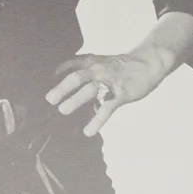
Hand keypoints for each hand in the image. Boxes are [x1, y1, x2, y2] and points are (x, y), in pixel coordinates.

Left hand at [46, 43, 175, 134]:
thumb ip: (85, 71)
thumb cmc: (122, 66)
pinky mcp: (120, 94)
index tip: (44, 80)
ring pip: (90, 90)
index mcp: (92, 62)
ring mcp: (109, 82)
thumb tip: (65, 85)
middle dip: (62, 88)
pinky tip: (89, 131)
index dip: (57, 70)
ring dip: (75, 100)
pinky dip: (97, 120)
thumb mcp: (101, 62)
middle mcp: (98, 70)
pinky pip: (107, 108)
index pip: (71, 63)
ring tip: (62, 110)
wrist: (148, 63)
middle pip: (78, 77)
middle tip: (49, 99)